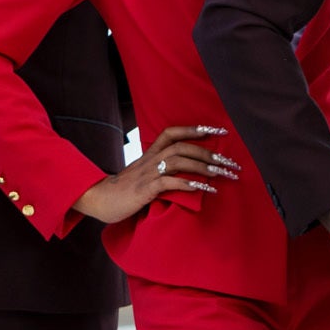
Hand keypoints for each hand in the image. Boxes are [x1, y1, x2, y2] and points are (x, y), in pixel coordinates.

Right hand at [77, 125, 239, 225]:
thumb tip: (190, 172)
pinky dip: (189, 183)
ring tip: (222, 176)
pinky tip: (204, 189)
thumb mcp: (145, 174)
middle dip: (209, 154)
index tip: (220, 131)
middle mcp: (150, 159)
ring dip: (204, 168)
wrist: (98, 199)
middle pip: (183, 147)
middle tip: (231, 164)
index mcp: (151, 153)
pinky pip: (169, 182)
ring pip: (179, 161)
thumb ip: (164, 169)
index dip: (195, 129)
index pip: (173, 133)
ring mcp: (147, 173)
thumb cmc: (126, 189)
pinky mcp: (145, 188)